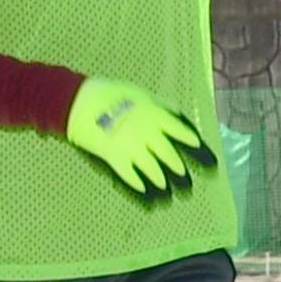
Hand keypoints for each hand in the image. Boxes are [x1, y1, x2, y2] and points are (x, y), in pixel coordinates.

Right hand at [64, 76, 217, 204]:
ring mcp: (132, 148)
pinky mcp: (114, 158)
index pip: (181, 132)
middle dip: (178, 169)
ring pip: (152, 169)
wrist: (79, 101)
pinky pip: (129, 175)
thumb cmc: (110, 92)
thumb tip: (176, 115)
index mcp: (156, 116)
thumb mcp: (141, 94)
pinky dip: (137, 183)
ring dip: (161, 179)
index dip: (192, 142)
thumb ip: (160, 106)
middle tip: (185, 179)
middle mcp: (148, 134)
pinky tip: (144, 190)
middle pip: (169, 155)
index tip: (201, 151)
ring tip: (166, 188)